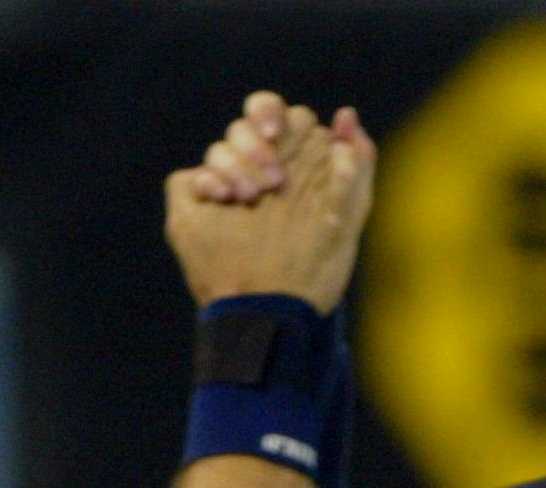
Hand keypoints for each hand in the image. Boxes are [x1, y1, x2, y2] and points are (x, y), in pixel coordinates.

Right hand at [164, 93, 375, 313]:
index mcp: (292, 162)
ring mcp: (225, 188)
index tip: (276, 135)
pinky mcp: (196, 207)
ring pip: (219, 147)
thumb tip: (346, 116)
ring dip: (234, 165)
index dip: (273, 115)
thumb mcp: (348, 220)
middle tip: (269, 182)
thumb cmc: (315, 271)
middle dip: (253, 144)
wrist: (274, 314)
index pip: (278, 114)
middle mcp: (257, 170)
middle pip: (245, 125)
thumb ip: (358, 165)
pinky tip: (223, 201)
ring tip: (248, 199)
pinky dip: (205, 183)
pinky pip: (187, 178)